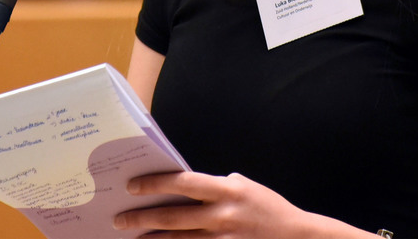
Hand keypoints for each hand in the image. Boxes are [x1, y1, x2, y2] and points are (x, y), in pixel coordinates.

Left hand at [114, 171, 364, 237]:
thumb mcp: (243, 187)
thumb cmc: (267, 208)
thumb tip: (182, 185)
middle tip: (119, 218)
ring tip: (132, 237)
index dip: (154, 183)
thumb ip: (214, 186)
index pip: (182, 183)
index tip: (131, 186)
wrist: (298, 238)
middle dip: (142, 218)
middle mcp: (222, 217)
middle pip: (173, 218)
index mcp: (226, 191)